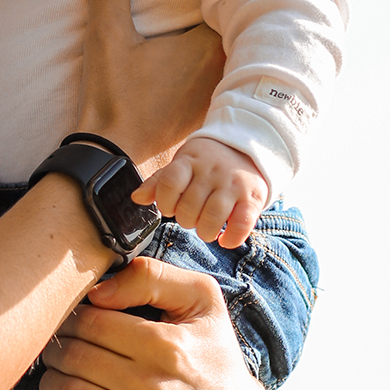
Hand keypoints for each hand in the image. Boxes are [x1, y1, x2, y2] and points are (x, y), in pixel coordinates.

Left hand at [37, 259, 268, 389]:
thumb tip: (97, 292)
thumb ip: (152, 277)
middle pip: (74, 357)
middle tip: (58, 345)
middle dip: (57, 346)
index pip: (91, 322)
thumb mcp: (201, 299)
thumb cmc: (211, 352)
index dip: (73, 318)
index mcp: (168, 346)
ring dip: (50, 380)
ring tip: (57, 372)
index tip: (73, 321)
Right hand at [77, 0, 223, 176]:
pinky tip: (192, 40)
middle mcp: (226, 70)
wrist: (111, 157)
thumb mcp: (107, 34)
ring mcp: (219, 92)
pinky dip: (211, 52)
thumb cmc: (114, 97)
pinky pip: (220, 68)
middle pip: (234, 21)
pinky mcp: (208, 107)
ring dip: (220, 26)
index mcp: (211, 48)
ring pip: (229, 46)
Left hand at [133, 134, 268, 249]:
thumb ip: (159, 182)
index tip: (169, 208)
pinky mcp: (252, 198)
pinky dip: (232, 237)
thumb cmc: (206, 163)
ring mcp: (233, 185)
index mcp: (190, 162)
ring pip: (214, 215)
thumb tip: (136, 197)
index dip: (165, 202)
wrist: (246, 149)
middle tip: (191, 218)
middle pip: (190, 206)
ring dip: (205, 231)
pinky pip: (242, 222)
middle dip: (186, 220)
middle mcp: (212, 172)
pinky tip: (225, 240)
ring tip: (205, 230)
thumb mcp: (181, 165)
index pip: (170, 182)